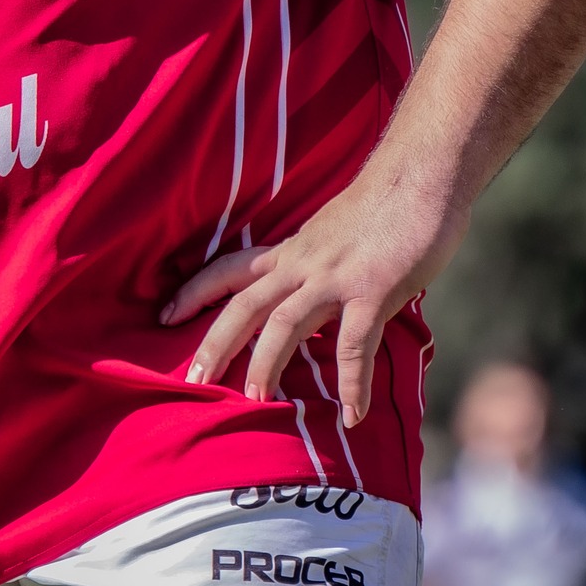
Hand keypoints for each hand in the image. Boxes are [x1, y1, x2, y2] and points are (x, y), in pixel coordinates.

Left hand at [162, 167, 466, 424]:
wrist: (421, 171)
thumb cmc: (387, 202)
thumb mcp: (336, 233)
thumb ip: (320, 263)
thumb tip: (312, 294)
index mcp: (294, 249)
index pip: (231, 268)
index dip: (194, 291)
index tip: (164, 316)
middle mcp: (305, 262)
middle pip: (245, 303)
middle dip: (215, 341)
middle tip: (192, 380)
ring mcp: (337, 276)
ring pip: (285, 323)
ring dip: (266, 363)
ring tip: (254, 401)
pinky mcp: (373, 289)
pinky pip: (355, 344)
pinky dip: (352, 383)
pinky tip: (352, 414)